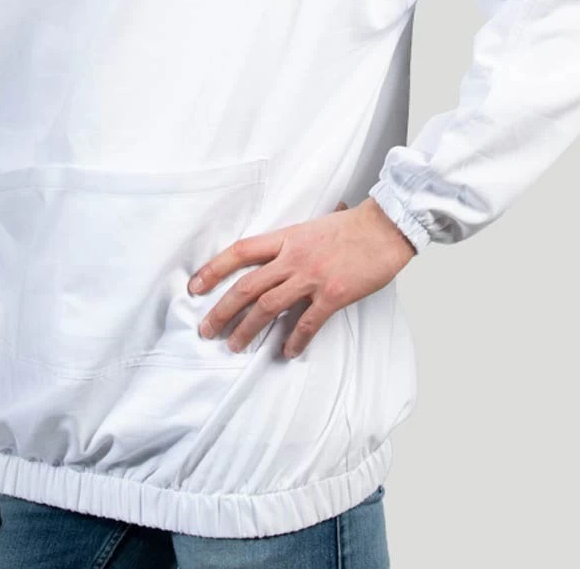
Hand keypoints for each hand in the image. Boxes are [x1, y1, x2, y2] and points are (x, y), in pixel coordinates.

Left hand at [187, 196, 416, 358]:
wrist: (385, 228)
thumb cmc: (351, 226)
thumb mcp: (311, 226)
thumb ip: (292, 241)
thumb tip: (279, 251)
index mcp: (285, 237)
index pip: (240, 252)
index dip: (214, 269)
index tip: (195, 286)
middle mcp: (293, 257)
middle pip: (246, 286)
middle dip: (222, 310)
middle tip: (205, 329)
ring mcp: (312, 277)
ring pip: (268, 307)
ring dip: (248, 330)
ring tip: (234, 346)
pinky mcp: (333, 295)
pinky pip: (307, 323)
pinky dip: (295, 340)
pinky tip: (287, 352)